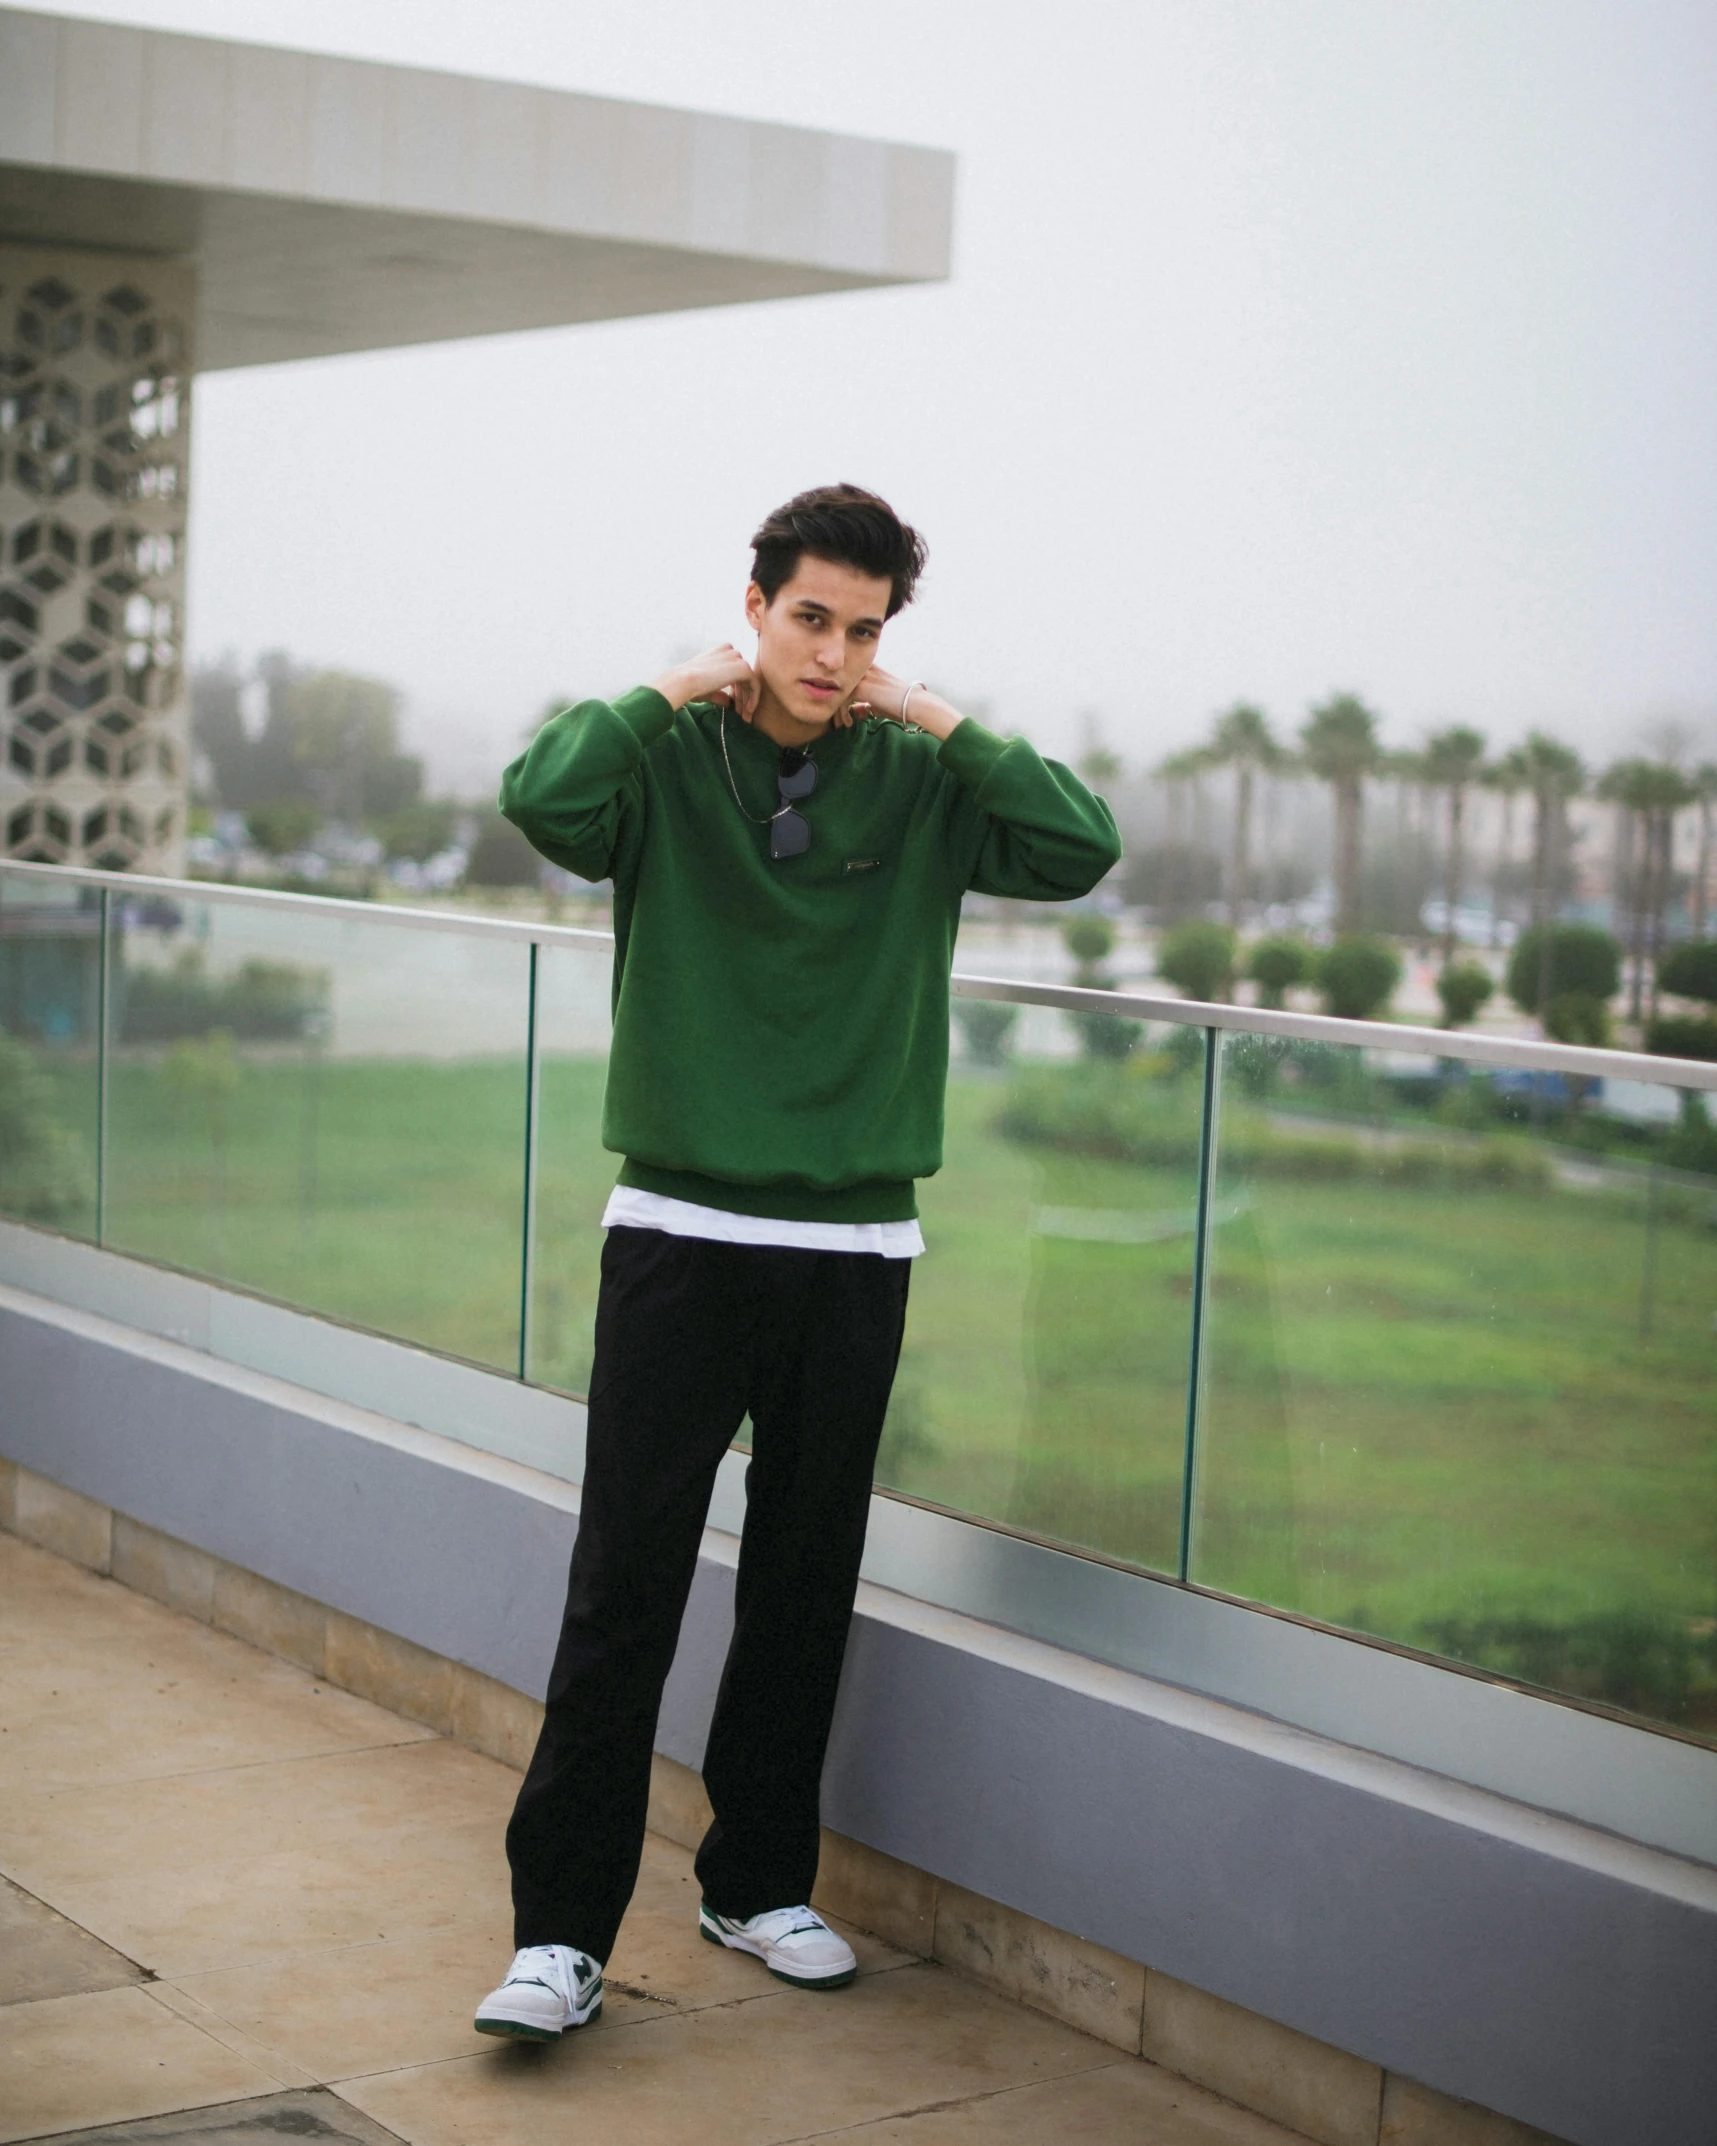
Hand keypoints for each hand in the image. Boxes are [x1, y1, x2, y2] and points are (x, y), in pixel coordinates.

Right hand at [652, 645, 759, 717]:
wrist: (684, 682)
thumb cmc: (689, 685)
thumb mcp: (708, 689)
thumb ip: (720, 693)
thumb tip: (729, 702)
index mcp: (720, 652)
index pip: (734, 672)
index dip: (736, 692)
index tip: (734, 708)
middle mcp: (730, 651)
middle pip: (743, 678)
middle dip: (743, 698)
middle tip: (743, 715)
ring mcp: (737, 658)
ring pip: (750, 681)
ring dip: (748, 701)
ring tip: (745, 717)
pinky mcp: (743, 668)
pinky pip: (755, 684)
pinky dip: (754, 699)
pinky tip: (747, 711)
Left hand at [838, 666, 960, 741]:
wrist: (914, 704)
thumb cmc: (900, 704)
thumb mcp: (878, 704)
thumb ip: (864, 705)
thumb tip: (854, 712)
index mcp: (869, 669)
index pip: (847, 680)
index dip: (841, 697)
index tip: (842, 713)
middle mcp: (865, 669)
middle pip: (840, 685)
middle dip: (836, 704)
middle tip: (837, 721)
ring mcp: (863, 677)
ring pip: (839, 693)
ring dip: (838, 711)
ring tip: (841, 724)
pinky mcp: (862, 687)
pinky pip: (843, 700)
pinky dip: (843, 713)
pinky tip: (849, 723)